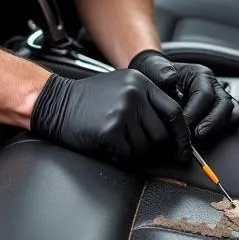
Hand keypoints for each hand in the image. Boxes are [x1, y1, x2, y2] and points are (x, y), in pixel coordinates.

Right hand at [30, 69, 190, 161]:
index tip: (183, 149)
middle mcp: (134, 95)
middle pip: (162, 133)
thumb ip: (146, 101)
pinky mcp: (109, 130)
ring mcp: (122, 112)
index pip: (174, 111)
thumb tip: (172, 130)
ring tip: (121, 145)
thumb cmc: (88, 99)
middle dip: (157, 149)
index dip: (181, 134)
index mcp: (141, 83)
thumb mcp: (121, 87)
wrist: (54, 102)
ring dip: (137, 154)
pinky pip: (128, 154)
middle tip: (147, 153)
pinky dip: (122, 157)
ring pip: (146, 147)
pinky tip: (110, 147)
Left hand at [129, 49, 238, 141]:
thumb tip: (170, 79)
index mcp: (200, 74)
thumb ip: (162, 73)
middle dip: (211, 122)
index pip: (204, 94)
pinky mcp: (221, 112)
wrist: (156, 79)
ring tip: (200, 138)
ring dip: (218, 128)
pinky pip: (233, 120)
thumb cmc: (157, 76)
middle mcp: (213, 86)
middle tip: (196, 136)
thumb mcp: (155, 69)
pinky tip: (208, 138)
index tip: (183, 124)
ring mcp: (219, 99)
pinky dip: (225, 129)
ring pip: (232, 113)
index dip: (194, 111)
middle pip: (224, 104)